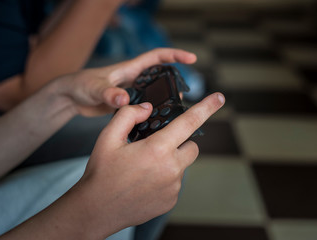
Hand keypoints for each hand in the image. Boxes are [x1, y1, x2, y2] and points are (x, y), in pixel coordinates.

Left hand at [54, 48, 196, 116]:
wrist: (70, 98)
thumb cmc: (80, 85)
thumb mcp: (94, 88)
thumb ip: (109, 93)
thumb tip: (125, 99)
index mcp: (129, 69)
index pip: (156, 57)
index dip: (174, 55)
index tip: (191, 58)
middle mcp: (133, 79)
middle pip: (160, 77)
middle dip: (173, 82)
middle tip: (182, 94)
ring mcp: (131, 92)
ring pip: (153, 94)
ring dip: (163, 100)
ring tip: (172, 110)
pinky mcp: (127, 105)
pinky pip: (144, 107)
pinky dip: (152, 113)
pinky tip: (156, 122)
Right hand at [77, 92, 224, 235]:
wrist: (97, 209)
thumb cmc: (102, 173)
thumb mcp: (108, 137)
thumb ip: (129, 115)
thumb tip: (147, 108)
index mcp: (157, 149)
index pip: (189, 123)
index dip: (207, 108)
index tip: (220, 98)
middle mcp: (171, 169)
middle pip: (191, 146)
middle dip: (180, 142)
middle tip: (156, 146)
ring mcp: (173, 187)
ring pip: (183, 165)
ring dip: (171, 161)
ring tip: (145, 168)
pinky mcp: (171, 200)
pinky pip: (176, 182)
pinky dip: (166, 178)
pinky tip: (145, 182)